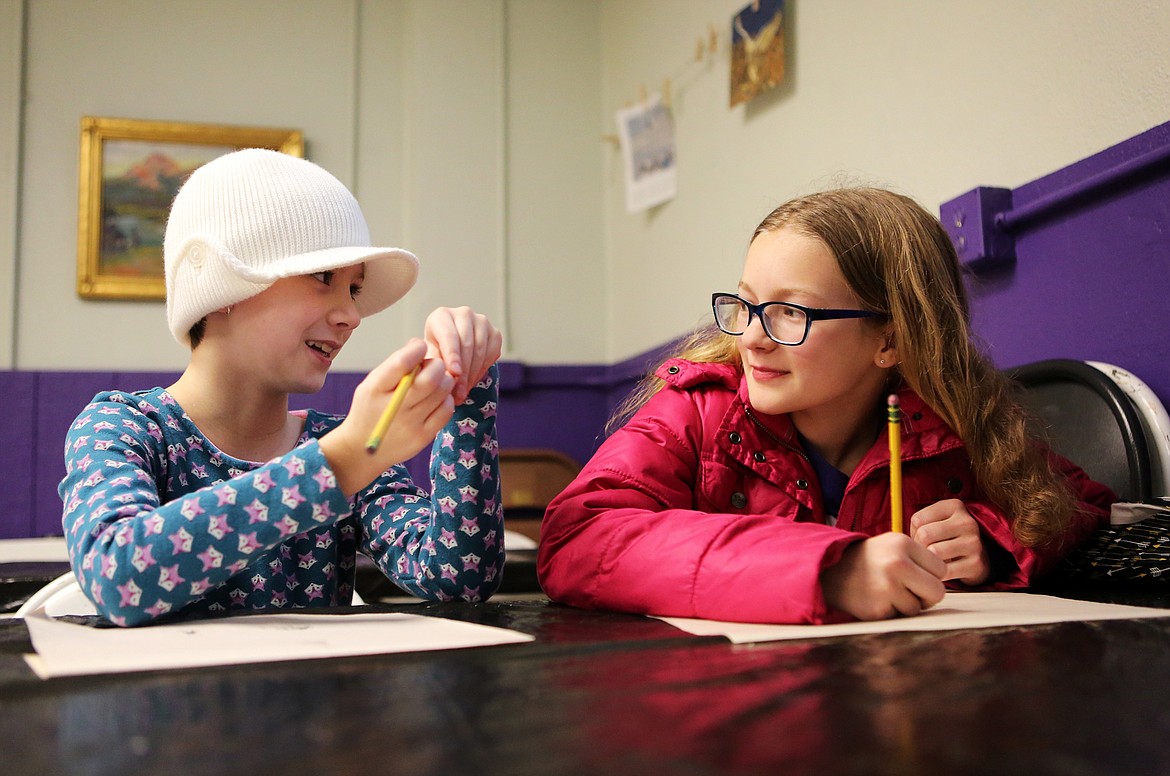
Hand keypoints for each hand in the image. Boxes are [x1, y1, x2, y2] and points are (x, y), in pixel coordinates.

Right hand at [319, 338, 455, 495]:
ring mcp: (410, 424)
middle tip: (432, 366)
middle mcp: (394, 407)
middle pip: (430, 378)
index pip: (402, 363)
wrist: (362, 450)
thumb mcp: (372, 384)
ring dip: (444, 380)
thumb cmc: (370, 410)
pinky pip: (446, 411)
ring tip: (436, 381)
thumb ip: (394, 364)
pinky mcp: (423, 437)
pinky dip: (446, 399)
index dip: (417, 349)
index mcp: (376, 389)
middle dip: (436, 365)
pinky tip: (437, 398)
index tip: (420, 347)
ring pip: (442, 392)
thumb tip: (417, 344)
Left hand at [423, 307, 502, 403]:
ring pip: (480, 350)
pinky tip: (472, 381)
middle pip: (466, 344)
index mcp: (441, 316)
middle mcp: (463, 314)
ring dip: (472, 374)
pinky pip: (492, 353)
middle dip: (463, 371)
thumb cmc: (436, 354)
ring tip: (463, 391)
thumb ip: (433, 365)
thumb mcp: (429, 358)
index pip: (449, 336)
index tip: (454, 374)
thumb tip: (442, 376)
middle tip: (459, 392)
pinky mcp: (495, 333)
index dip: (453, 356)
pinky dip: (482, 370)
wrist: (450, 352)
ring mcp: (482, 322)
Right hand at [821, 533, 946, 619]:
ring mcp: (887, 588)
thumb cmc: (869, 560)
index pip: (941, 569)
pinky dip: (891, 611)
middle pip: (937, 592)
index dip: (930, 575)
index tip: (916, 574)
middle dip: (927, 596)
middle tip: (911, 591)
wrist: (831, 572)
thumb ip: (920, 559)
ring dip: (906, 604)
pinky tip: (877, 599)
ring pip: (918, 608)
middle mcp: (897, 564)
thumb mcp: (893, 545)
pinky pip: (900, 617)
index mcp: (903, 544)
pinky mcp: (879, 609)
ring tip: (887, 591)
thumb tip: (944, 582)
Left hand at [910, 499, 990, 585]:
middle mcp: (967, 522)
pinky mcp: (976, 564)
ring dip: (929, 561)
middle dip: (920, 548)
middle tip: (926, 553)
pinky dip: (938, 574)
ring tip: (935, 560)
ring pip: (933, 553)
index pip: (917, 519)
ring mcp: (973, 543)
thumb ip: (917, 525)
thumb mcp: (935, 522)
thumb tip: (899, 540)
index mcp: (954, 506)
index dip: (913, 533)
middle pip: (924, 535)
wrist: (980, 559)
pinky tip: (943, 570)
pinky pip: (944, 571)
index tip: (923, 538)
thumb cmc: (948, 539)